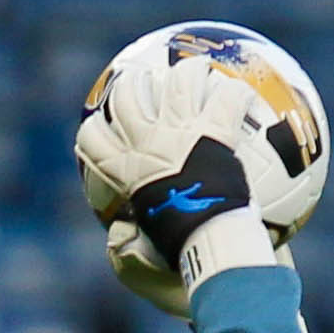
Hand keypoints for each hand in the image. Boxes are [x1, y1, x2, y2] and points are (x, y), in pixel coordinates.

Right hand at [75, 55, 293, 313]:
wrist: (211, 246)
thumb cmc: (177, 258)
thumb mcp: (139, 258)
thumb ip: (125, 245)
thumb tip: (116, 235)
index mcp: (125, 172)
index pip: (91, 140)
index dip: (95, 129)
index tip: (104, 126)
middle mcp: (147, 143)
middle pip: (127, 96)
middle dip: (132, 84)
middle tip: (145, 84)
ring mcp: (182, 131)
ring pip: (178, 81)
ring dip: (188, 74)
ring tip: (198, 75)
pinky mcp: (216, 130)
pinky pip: (227, 97)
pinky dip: (236, 94)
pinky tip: (243, 95)